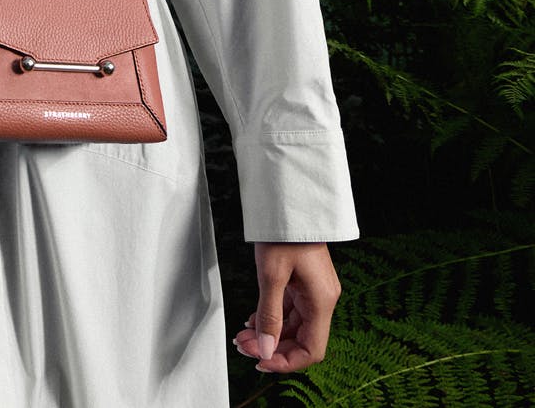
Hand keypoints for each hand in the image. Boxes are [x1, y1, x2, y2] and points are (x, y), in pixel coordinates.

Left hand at [232, 241, 340, 372]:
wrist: (289, 202)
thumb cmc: (284, 232)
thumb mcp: (271, 275)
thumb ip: (269, 315)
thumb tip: (265, 350)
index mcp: (321, 302)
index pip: (312, 351)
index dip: (286, 362)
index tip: (260, 361)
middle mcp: (322, 300)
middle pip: (301, 339)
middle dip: (271, 347)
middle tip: (243, 346)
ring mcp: (314, 291)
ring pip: (293, 326)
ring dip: (269, 333)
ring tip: (242, 335)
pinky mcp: (304, 282)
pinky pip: (290, 309)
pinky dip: (272, 317)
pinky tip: (252, 319)